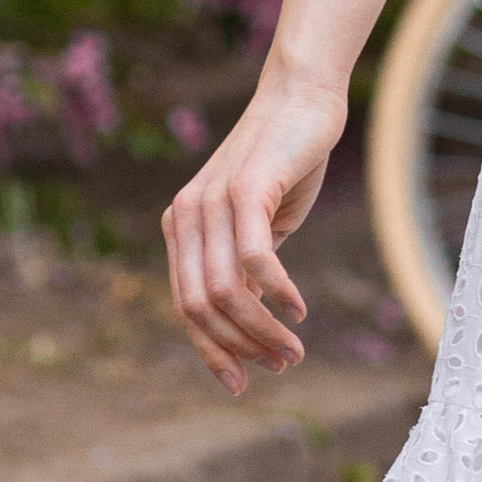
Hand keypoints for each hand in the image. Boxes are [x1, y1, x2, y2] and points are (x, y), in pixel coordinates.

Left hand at [161, 73, 345, 397]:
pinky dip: (277, 294)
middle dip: (240, 348)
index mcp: (181, 227)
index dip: (211, 350)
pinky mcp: (245, 190)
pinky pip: (254, 260)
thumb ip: (241, 264)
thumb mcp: (255, 222)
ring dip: (261, 331)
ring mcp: (212, 202)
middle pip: (201, 308)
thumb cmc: (284, 162)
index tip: (241, 383)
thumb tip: (247, 319)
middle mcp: (186, 216)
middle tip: (281, 364)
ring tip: (293, 349)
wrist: (301, 98)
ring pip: (226, 292)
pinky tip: (299, 309)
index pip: (185, 306)